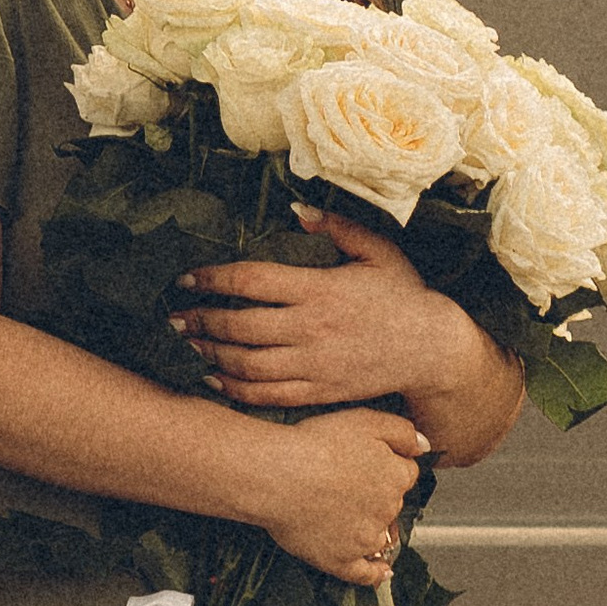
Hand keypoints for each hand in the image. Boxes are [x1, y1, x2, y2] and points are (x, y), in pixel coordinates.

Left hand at [174, 208, 474, 413]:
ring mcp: (313, 365)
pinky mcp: (319, 392)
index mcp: (320, 289)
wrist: (433, 350)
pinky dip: (233, 389)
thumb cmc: (404, 296)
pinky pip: (266, 395)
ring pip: (245, 364)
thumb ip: (336, 227)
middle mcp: (311, 329)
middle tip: (173, 317)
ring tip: (187, 343)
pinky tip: (212, 379)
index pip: (252, 281)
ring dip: (209, 354)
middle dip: (199, 320)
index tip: (186, 279)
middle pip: (238, 326)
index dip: (212, 279)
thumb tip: (296, 210)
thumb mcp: (378, 251)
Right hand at [254, 409, 427, 585]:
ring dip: (375, 529)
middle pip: (392, 504)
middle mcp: (387, 510)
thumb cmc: (314, 444)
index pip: (405, 473)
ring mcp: (366, 539)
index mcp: (395, 476)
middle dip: (378, 496)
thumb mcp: (365, 420)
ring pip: (382, 536)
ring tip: (350, 520)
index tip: (368, 465)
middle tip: (349, 486)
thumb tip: (424, 447)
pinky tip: (381, 572)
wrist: (276, 476)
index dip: (386, 466)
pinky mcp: (342, 561)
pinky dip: (376, 574)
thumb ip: (402, 431)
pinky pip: (366, 574)